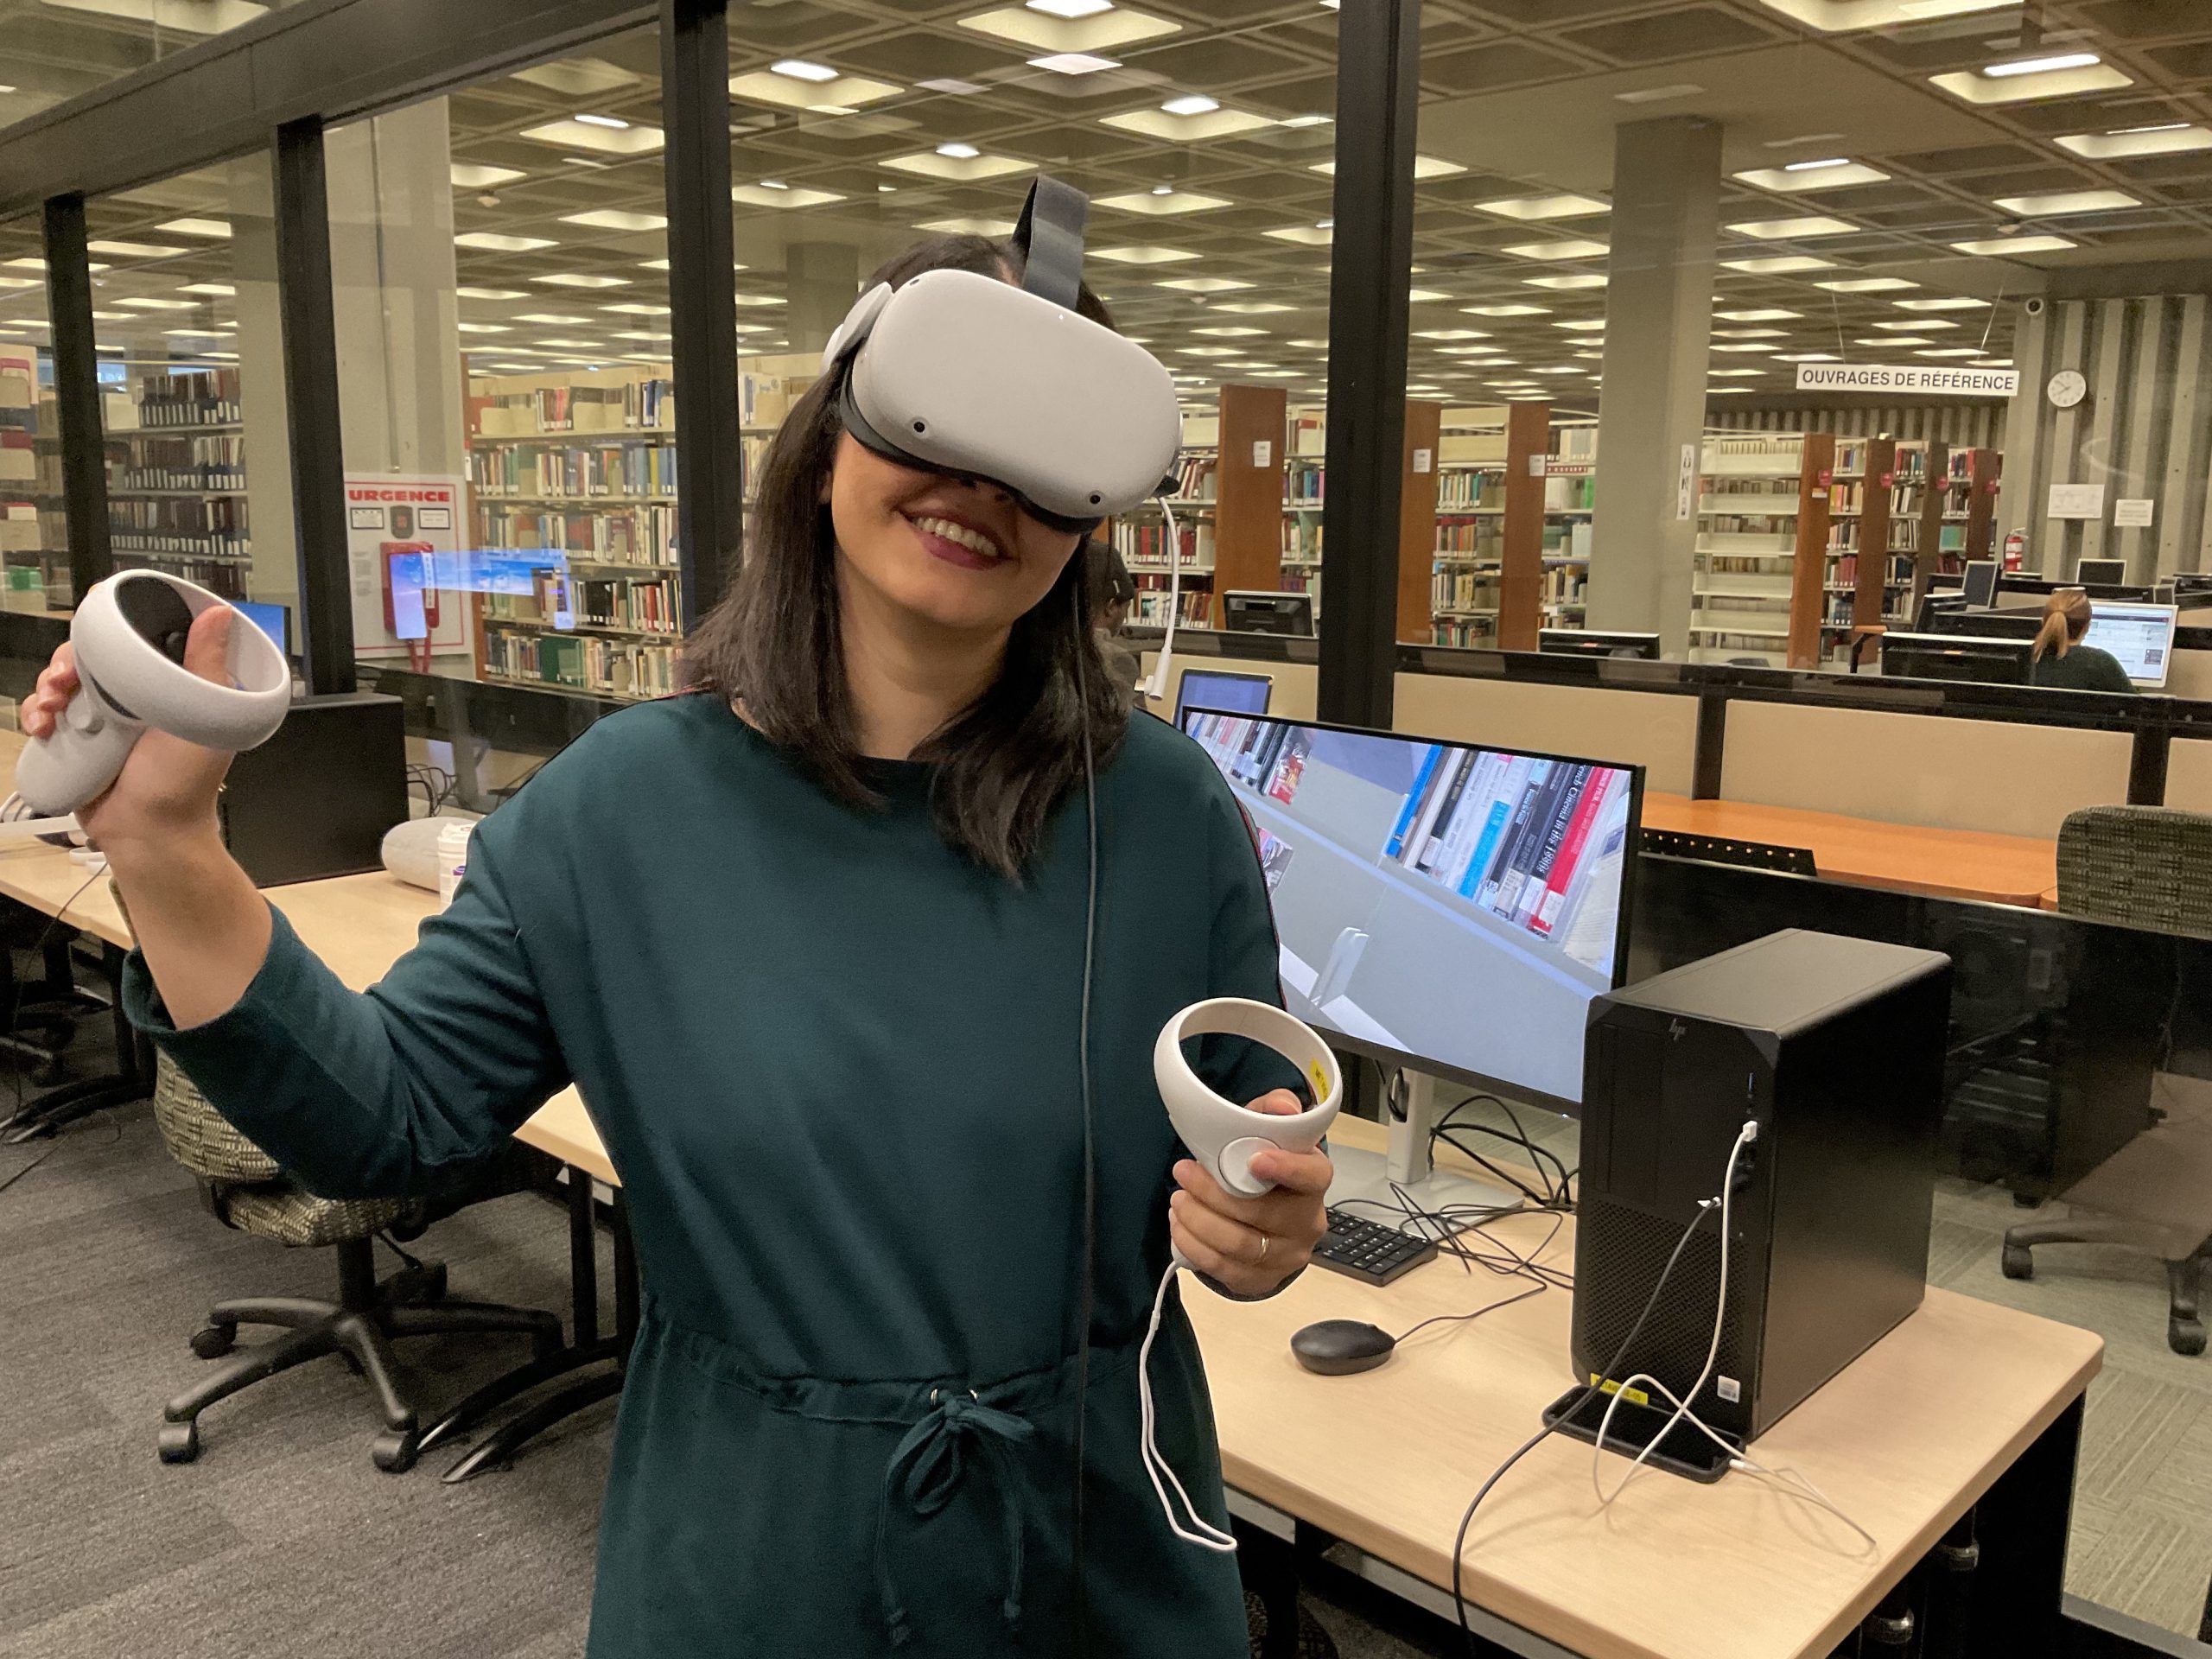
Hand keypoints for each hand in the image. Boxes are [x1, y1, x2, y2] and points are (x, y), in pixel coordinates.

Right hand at [18, 609, 235, 851]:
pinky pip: (46, 713)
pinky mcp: (76, 739)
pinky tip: (42, 726)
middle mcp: (132, 696)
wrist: (147, 834)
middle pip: (91, 654)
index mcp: (166, 684)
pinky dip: (36, 714)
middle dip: (70, 658)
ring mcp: (101, 717)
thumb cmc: (184, 782)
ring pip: (63, 680)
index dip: (113, 623)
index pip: (136, 638)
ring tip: (51, 707)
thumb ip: (206, 666)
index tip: (93, 614)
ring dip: (47, 686)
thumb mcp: (204, 718)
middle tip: (66, 677)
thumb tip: (218, 614)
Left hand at [1169, 1088, 1331, 1296]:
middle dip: (1214, 1193)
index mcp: (1315, 1181)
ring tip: (1178, 1199)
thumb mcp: (1268, 1130)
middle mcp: (1308, 1222)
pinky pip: (1224, 1269)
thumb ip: (1274, 1110)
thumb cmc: (1264, 1164)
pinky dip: (1194, 1245)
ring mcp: (1287, 1256)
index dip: (1287, 1169)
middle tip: (1184, 1173)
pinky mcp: (1262, 1279)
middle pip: (1262, 1214)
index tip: (1255, 1160)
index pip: (1313, 1176)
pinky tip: (1181, 1225)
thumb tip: (1284, 1106)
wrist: (1265, 1207)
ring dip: (1198, 1220)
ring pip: (1238, 1245)